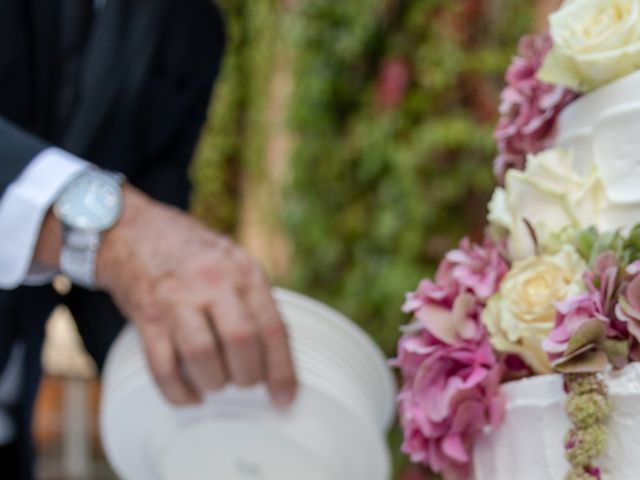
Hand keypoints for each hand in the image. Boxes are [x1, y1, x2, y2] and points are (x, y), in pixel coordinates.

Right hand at [94, 186, 296, 406]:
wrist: (133, 230)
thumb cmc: (193, 255)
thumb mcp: (233, 262)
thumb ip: (253, 299)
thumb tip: (276, 356)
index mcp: (243, 269)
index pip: (271, 326)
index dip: (281, 369)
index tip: (285, 398)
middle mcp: (212, 280)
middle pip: (241, 341)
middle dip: (248, 375)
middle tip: (245, 383)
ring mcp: (177, 297)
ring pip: (203, 356)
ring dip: (215, 382)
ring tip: (217, 383)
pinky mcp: (147, 315)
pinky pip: (163, 367)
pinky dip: (178, 392)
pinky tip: (190, 395)